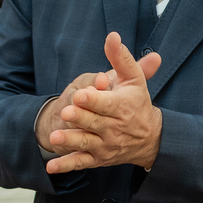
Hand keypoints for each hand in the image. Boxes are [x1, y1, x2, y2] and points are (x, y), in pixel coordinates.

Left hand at [45, 32, 163, 173]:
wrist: (150, 137)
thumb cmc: (138, 102)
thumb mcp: (134, 79)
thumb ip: (120, 58)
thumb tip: (112, 36)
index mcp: (122, 106)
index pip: (107, 103)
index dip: (93, 99)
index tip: (81, 94)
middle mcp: (114, 127)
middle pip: (94, 122)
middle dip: (80, 117)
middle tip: (66, 112)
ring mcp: (105, 144)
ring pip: (86, 143)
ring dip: (71, 141)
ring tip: (55, 137)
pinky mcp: (98, 158)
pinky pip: (81, 163)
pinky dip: (67, 165)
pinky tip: (51, 167)